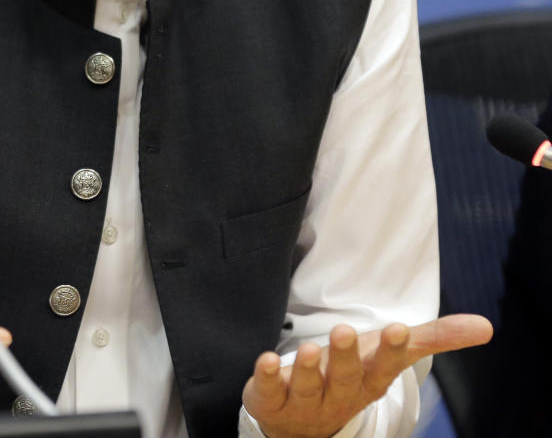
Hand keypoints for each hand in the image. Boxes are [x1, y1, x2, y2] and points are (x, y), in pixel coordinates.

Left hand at [242, 313, 492, 437]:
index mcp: (369, 380)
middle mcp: (339, 393)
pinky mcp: (271, 399)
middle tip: (344, 330)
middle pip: (344, 376)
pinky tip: (264, 360)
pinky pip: (268, 390)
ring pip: (307, 386)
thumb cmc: (350, 376)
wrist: (300, 424)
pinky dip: (266, 376)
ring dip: (307, 369)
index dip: (390, 349)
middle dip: (345, 356)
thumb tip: (486, 326)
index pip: (383, 366)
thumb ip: (432, 339)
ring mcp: (304, 400)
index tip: (397, 328)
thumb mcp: (387, 355)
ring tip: (308, 349)